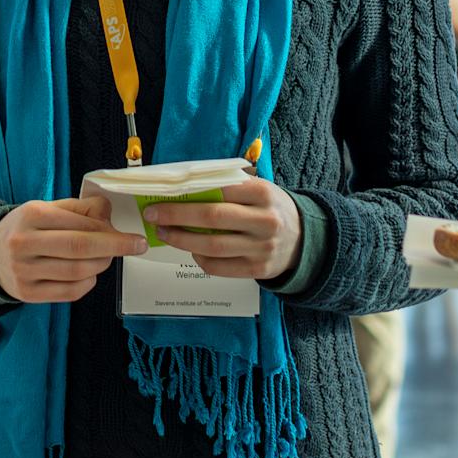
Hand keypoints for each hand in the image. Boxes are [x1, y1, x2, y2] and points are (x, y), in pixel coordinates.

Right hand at [0, 195, 147, 302]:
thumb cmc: (25, 228)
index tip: (132, 235)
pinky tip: (90, 273)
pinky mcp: (28, 294)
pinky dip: (88, 283)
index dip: (111, 233)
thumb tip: (108, 212)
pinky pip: (70, 292)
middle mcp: (25, 244)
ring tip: (107, 257)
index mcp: (31, 216)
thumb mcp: (46, 208)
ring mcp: (25, 272)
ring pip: (78, 272)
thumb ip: (78, 209)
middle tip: (134, 246)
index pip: (80, 226)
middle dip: (114, 248)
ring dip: (101, 265)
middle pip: (80, 249)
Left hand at [142, 179, 304, 281]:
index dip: (187, 194)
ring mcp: (261, 248)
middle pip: (212, 218)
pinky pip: (220, 267)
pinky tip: (191, 250)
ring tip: (164, 233)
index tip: (162, 195)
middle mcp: (264, 221)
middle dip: (177, 216)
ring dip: (182, 240)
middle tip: (154, 216)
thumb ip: (228, 187)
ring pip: (213, 246)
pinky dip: (200, 259)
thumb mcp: (258, 189)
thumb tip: (184, 188)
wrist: (303, 240)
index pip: (219, 190)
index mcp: (263, 193)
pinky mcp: (258, 270)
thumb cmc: (270, 208)